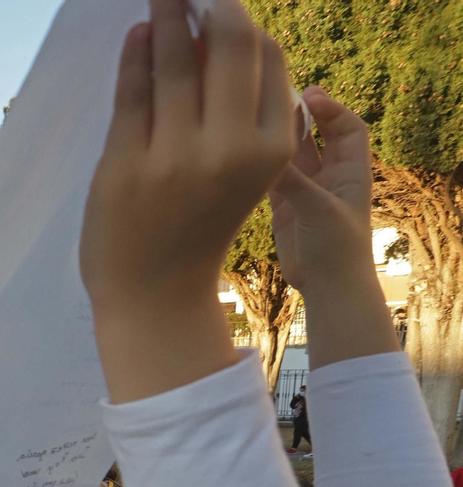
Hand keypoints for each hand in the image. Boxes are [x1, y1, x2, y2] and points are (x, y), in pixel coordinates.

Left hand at [80, 0, 296, 402]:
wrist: (154, 294)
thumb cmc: (197, 225)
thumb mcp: (242, 170)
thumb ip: (239, 110)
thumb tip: (218, 33)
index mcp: (271, 150)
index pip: (268, 60)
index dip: (245, 22)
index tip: (222, 4)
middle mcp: (230, 149)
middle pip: (228, 47)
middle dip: (211, 3)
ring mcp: (175, 157)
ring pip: (175, 63)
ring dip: (166, 17)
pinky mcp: (126, 165)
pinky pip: (132, 92)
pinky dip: (135, 55)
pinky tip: (136, 35)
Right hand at [265, 88, 398, 361]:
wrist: (328, 285)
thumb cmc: (337, 248)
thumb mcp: (317, 209)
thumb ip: (292, 182)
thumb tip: (261, 153)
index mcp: (351, 171)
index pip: (347, 127)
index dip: (331, 108)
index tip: (307, 95)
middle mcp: (329, 176)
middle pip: (317, 134)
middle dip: (299, 115)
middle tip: (273, 97)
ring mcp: (306, 190)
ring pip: (291, 153)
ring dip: (276, 136)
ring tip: (253, 118)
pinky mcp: (285, 206)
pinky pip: (272, 175)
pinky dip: (261, 161)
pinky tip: (243, 151)